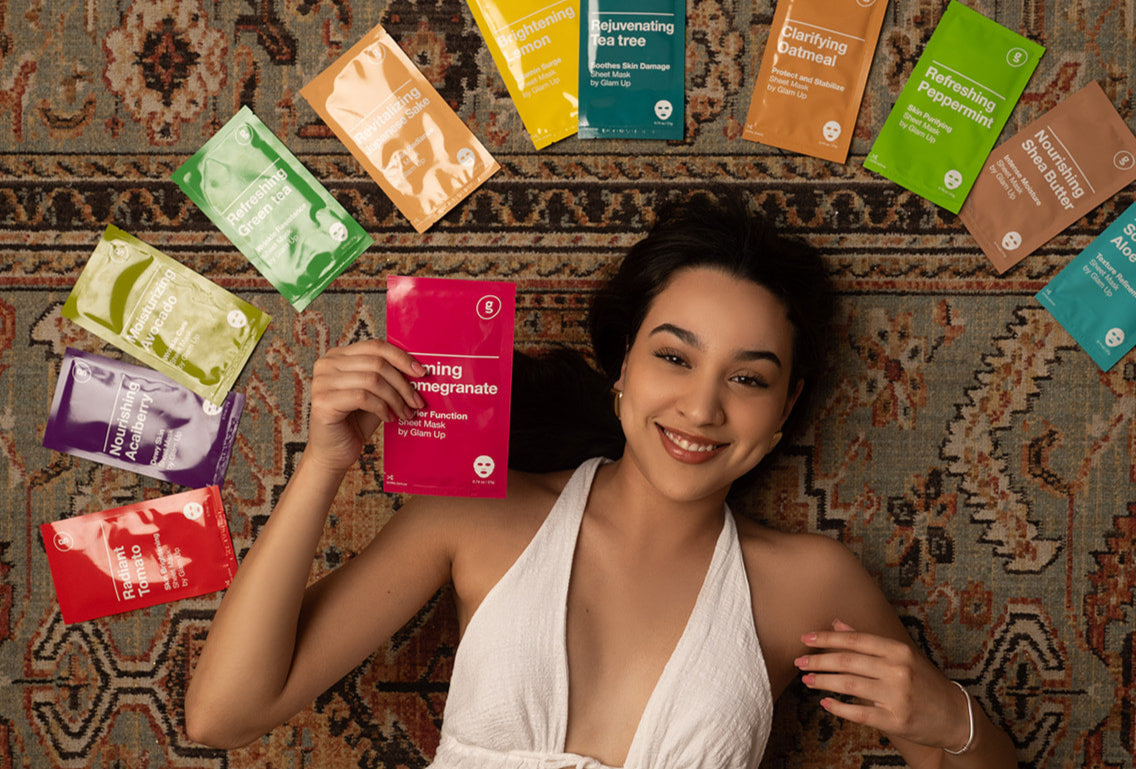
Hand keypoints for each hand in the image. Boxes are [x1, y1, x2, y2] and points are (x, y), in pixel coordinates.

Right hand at [307, 340, 425, 471]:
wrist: (334, 452)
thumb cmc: (355, 422)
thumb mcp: (375, 394)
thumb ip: (388, 378)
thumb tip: (417, 369)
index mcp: (338, 356)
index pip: (375, 346)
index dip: (401, 358)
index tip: (421, 373)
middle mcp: (327, 364)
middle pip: (377, 363)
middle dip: (402, 384)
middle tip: (417, 402)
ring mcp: (322, 381)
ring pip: (372, 380)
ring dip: (395, 399)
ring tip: (405, 413)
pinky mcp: (323, 401)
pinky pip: (363, 397)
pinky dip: (382, 408)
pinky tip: (389, 418)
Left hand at [796, 619, 971, 751]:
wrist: (956, 716)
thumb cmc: (924, 682)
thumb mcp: (901, 655)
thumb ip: (868, 640)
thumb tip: (836, 622)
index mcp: (898, 650)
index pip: (855, 640)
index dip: (827, 638)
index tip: (805, 638)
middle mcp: (897, 670)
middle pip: (848, 662)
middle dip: (818, 661)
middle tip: (799, 662)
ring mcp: (897, 696)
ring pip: (849, 685)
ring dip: (823, 682)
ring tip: (807, 680)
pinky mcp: (895, 720)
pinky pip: (859, 713)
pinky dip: (839, 708)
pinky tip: (825, 703)